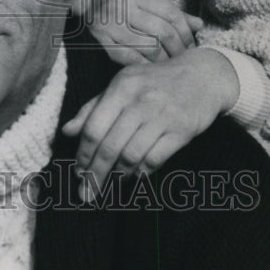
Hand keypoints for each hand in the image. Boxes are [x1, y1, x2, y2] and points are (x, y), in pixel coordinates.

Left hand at [62, 47, 238, 198]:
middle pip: (110, 146)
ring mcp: (162, 116)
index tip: (78, 172)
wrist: (202, 76)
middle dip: (95, 174)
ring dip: (117, 175)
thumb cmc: (154, 82)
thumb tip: (67, 131)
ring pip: (131, 155)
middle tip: (87, 192)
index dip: (83, 154)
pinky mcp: (182, 130)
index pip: (93, 127)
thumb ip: (93, 107)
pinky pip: (155, 159)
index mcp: (120, 87)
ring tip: (110, 184)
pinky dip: (141, 173)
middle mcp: (140, 101)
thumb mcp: (122, 85)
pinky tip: (133, 177)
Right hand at [85, 0, 202, 64]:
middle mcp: (118, 5)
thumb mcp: (137, 1)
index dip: (186, 31)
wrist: (73, 10)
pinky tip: (154, 70)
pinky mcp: (99, 41)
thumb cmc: (112, 6)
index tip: (192, 45)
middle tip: (185, 59)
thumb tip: (199, 24)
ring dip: (165, 61)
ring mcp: (107, 24)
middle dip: (179, 48)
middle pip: (162, 30)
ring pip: (149, 47)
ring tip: (171, 66)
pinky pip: (131, 58)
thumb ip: (166, 11)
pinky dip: (147, 66)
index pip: (169, 12)